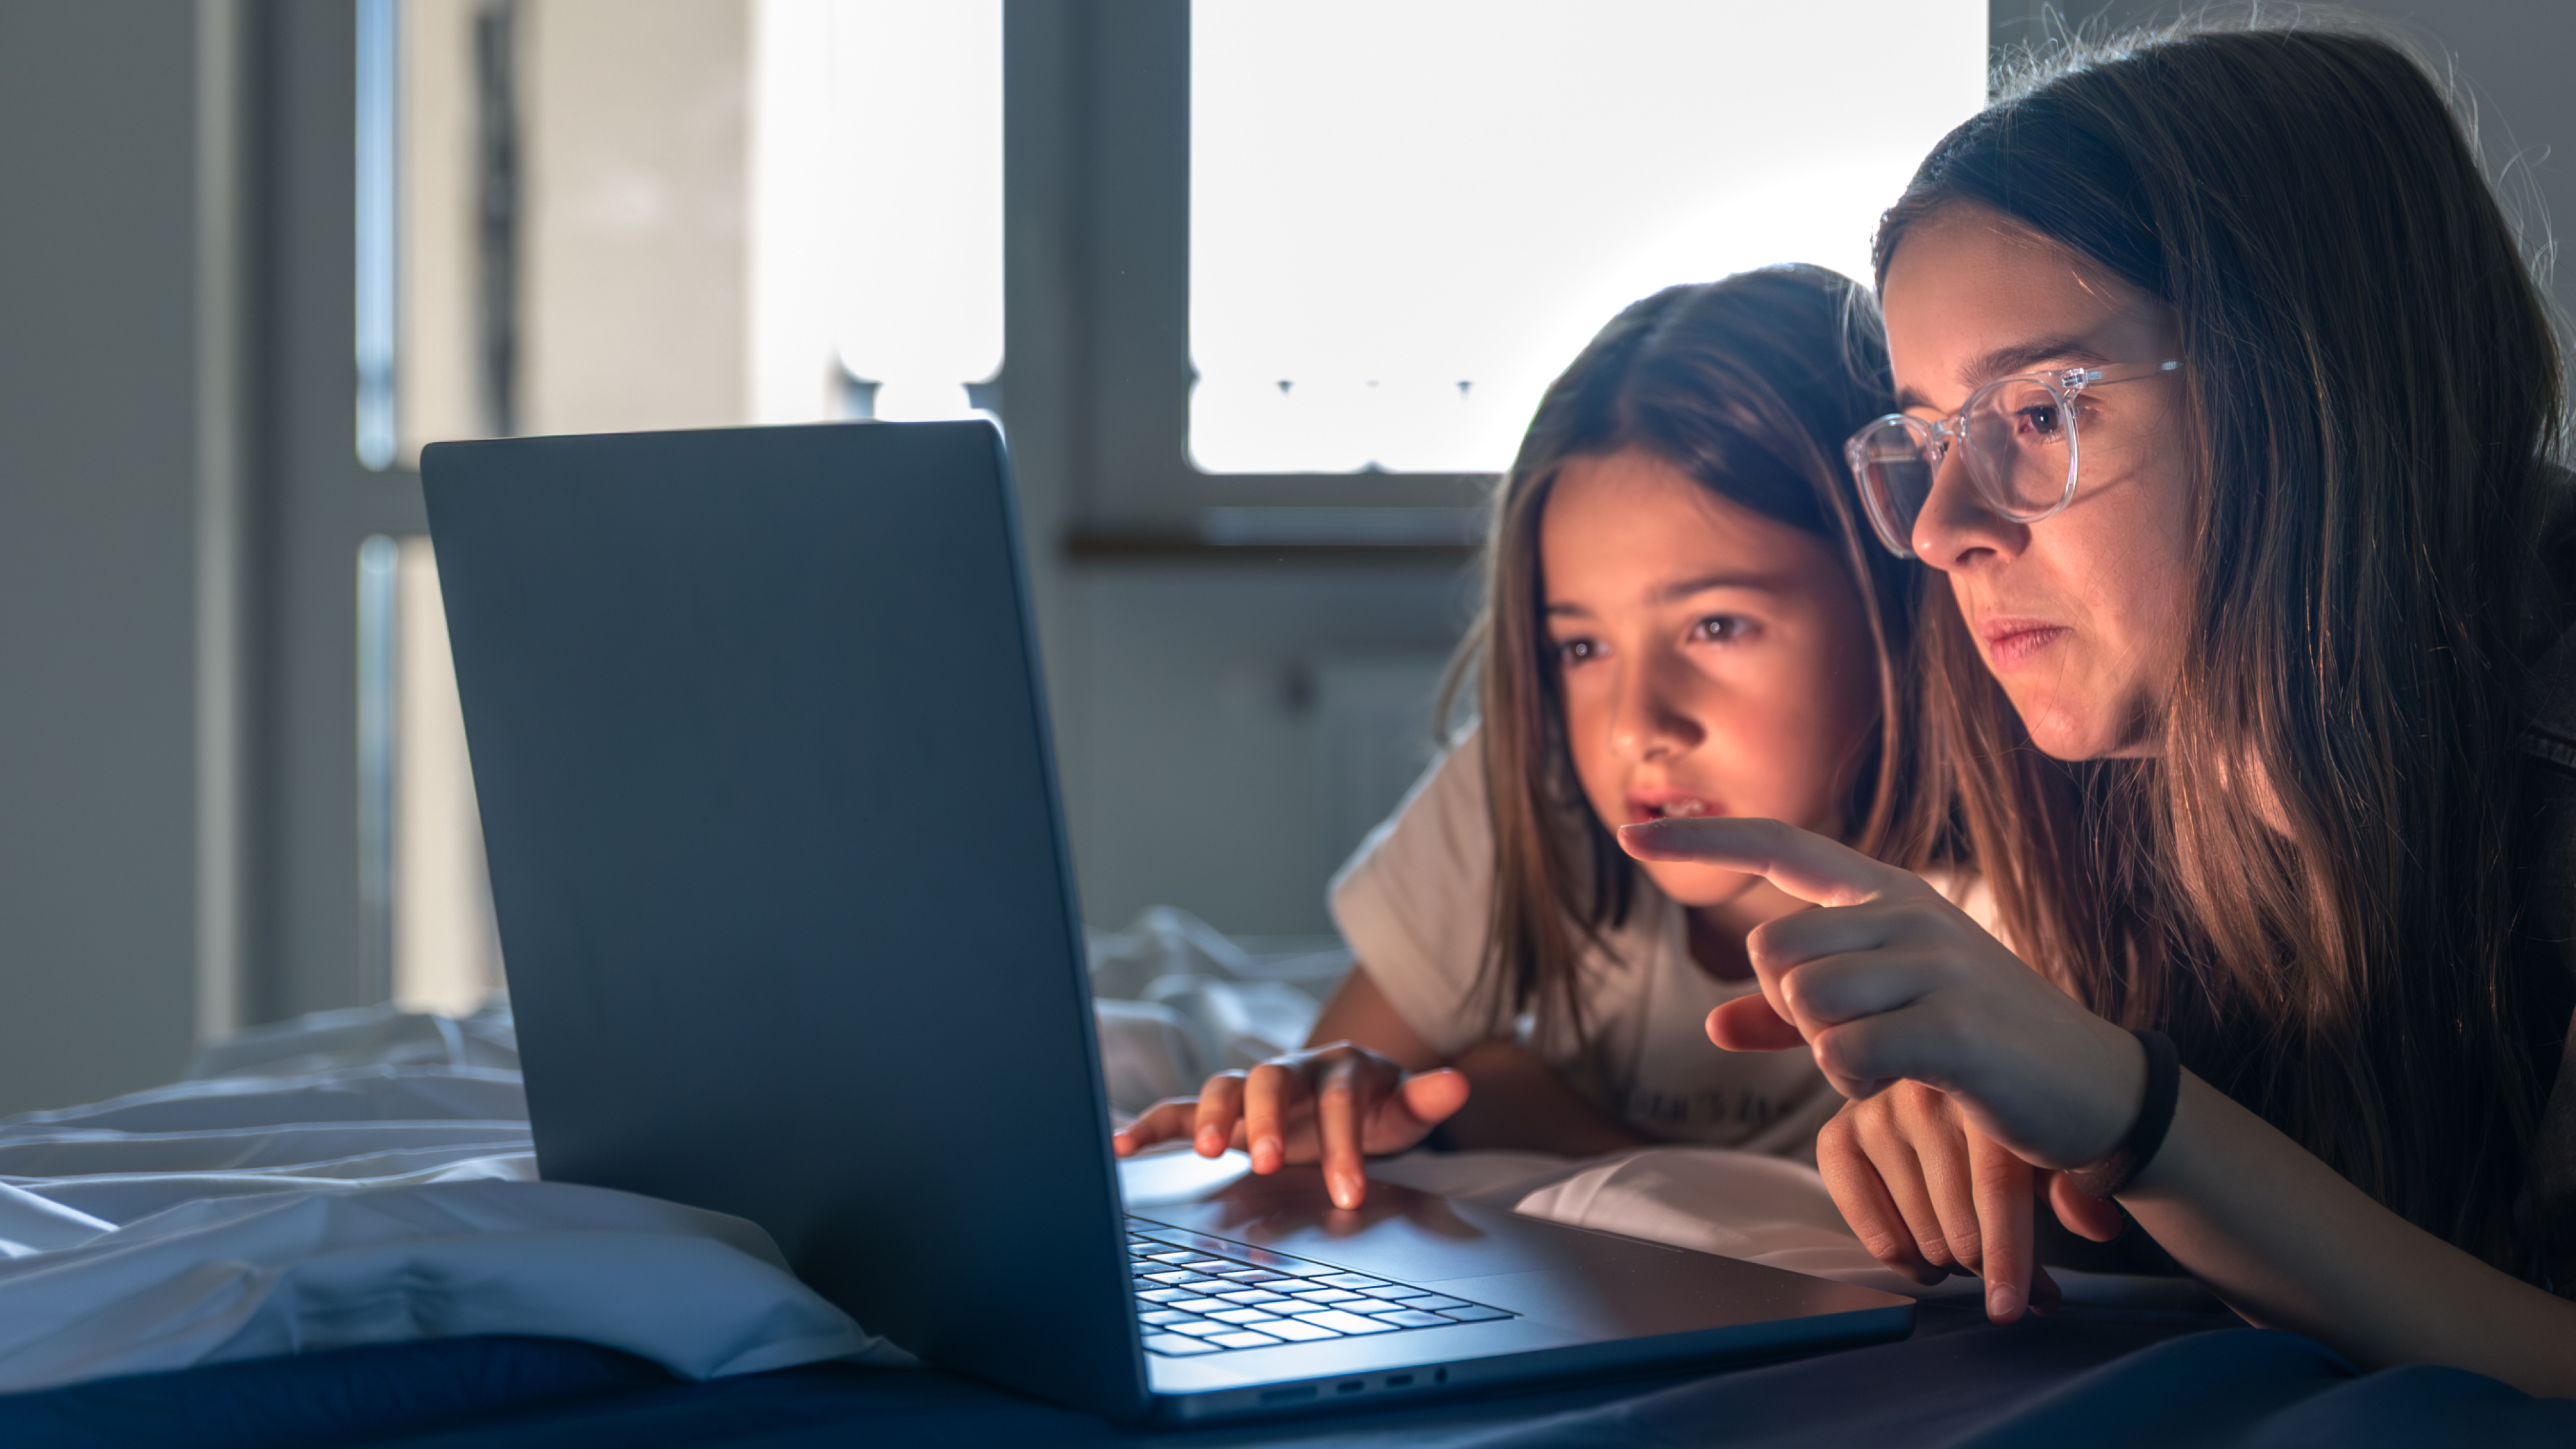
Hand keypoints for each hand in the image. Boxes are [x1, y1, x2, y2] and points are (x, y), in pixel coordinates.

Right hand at [1110, 1042, 1469, 1208]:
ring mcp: (1253, 1088)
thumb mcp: (1405, 1107)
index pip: (1339, 1101)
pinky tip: (1122, 1146)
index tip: (1349, 1192)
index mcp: (1340, 1068)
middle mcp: (1292, 1071)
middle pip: (1272, 1080)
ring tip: (1210, 1153)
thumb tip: (1456, 1083)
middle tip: (1270, 1163)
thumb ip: (1425, 1099)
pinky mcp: (1224, 1110)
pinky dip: (1150, 1125)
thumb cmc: (1376, 1105)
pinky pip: (1179, 1110)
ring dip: (1215, 1116)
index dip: (1343, 1144)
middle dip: (1268, 1120)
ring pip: (1225, 1087)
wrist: (1349, 1093)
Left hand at [1620, 816, 2146, 1173]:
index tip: (1632, 835)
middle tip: (1850, 1034)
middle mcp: (1907, 911)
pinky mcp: (1952, 1027)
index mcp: (1888, 893)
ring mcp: (1934, 963)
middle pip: (1770, 948)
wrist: (2090, 1089)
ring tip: (1885, 1059)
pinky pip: (1842, 1054)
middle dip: (1787, 1007)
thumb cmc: (1976, 1045)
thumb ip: (1796, 1017)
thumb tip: (1712, 1024)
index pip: (1781, 845)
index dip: (1704, 840)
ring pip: (1802, 1001)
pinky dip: (1852, 1081)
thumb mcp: (1883, 1013)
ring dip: (1823, 1050)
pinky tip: (1899, 1082)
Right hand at [1821, 1082, 2126, 1320]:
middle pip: (1960, 1226)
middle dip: (1990, 1267)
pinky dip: (1901, 1257)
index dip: (2010, 1257)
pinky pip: (1871, 1229)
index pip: (1996, 1189)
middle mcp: (1922, 1095)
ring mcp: (1874, 1114)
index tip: (2013, 1309)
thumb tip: (2098, 1228)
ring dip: (1950, 1267)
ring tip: (1966, 1253)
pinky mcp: (1836, 1136)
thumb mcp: (2045, 1137)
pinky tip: (1922, 1255)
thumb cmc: (2006, 1111)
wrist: (1942, 1054)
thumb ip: (2070, 1183)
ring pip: (1922, 1237)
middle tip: (2008, 1276)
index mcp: (1984, 1091)